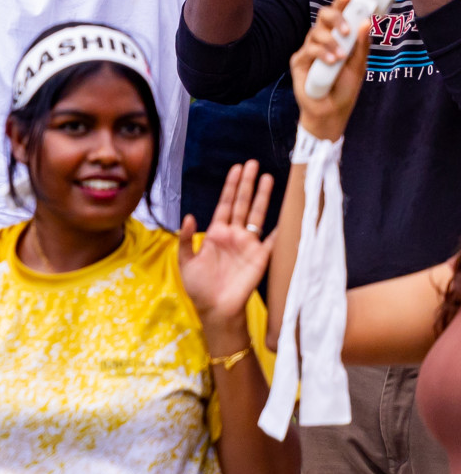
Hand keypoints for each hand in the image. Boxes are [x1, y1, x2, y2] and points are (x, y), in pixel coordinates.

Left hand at [178, 160, 275, 329]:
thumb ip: (185, 238)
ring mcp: (248, 245)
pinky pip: (272, 241)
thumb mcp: (185, 261)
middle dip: (248, 184)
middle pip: (242, 204)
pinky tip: (287, 214)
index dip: (231, 186)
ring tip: (268, 178)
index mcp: (216, 233)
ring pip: (257, 215)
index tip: (237, 168)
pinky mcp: (261, 258)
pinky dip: (279, 229)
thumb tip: (188, 216)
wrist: (215, 309)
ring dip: (262, 197)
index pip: (225, 204)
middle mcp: (234, 235)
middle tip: (253, 164)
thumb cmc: (199, 287)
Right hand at [290, 0, 370, 139]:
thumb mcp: (359, 66)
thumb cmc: (345, 88)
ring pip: (316, 33)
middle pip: (322, 17)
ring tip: (340, 57)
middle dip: (335, 18)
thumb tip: (366, 22)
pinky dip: (322, 53)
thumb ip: (361, 45)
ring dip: (331, 42)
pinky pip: (309, 49)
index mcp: (337, 39)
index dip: (341, 4)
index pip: (337, 16)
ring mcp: (309, 50)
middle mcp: (321, 41)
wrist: (331, 110)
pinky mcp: (298, 61)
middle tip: (347, 29)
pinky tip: (331, 62)